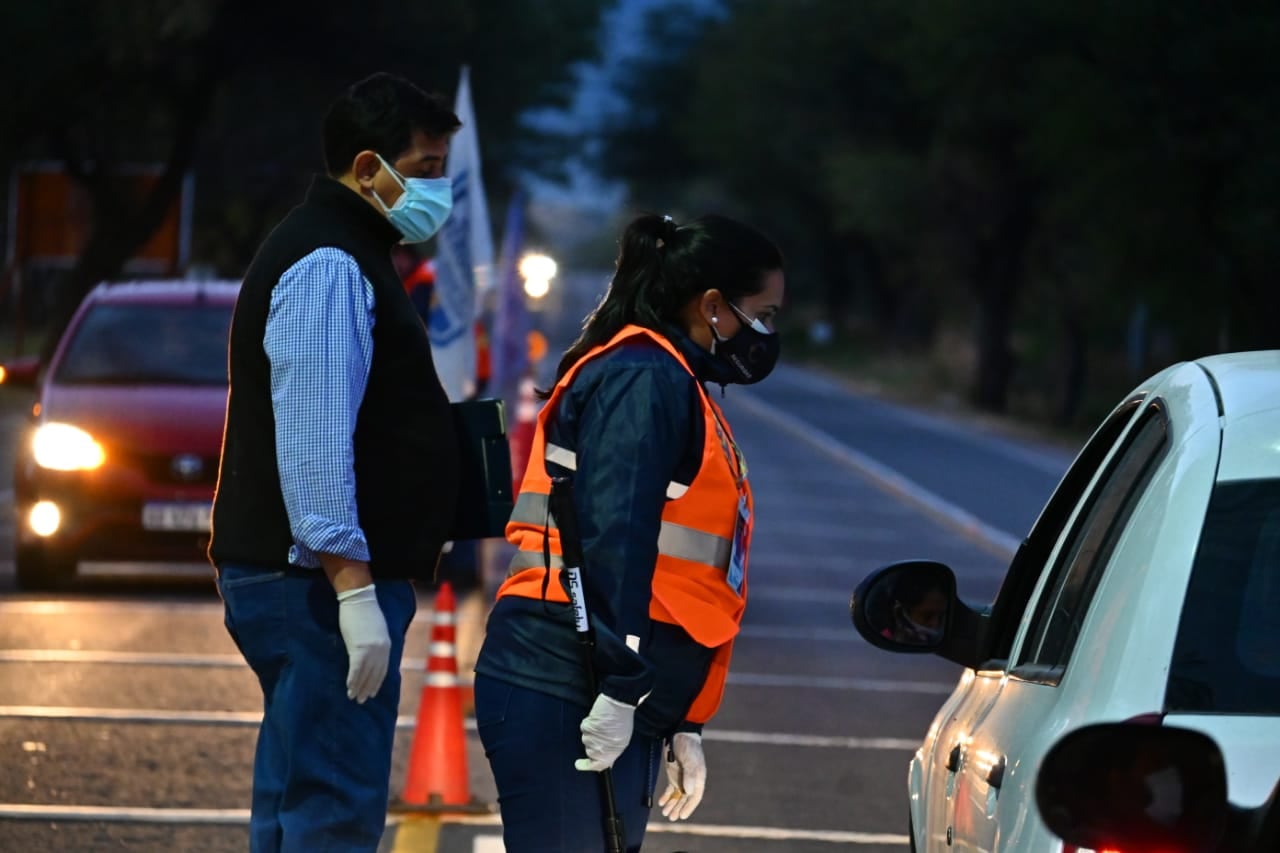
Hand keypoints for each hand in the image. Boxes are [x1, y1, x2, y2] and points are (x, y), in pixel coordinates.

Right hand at [336, 584, 390, 703]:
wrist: (359, 598)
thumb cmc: (364, 612)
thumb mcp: (376, 629)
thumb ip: (376, 642)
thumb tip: (371, 654)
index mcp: (387, 645)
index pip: (383, 669)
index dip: (377, 682)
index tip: (372, 692)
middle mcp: (381, 649)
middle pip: (375, 674)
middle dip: (368, 688)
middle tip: (361, 700)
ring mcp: (371, 650)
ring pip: (365, 674)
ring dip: (359, 687)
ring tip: (353, 697)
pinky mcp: (359, 648)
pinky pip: (356, 669)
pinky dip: (353, 680)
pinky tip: (348, 688)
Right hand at [574, 694, 635, 771]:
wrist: (617, 707)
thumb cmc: (622, 723)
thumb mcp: (622, 742)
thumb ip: (611, 752)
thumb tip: (606, 760)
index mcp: (608, 755)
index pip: (594, 765)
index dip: (585, 766)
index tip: (579, 764)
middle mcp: (597, 749)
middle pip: (589, 751)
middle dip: (594, 745)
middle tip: (604, 735)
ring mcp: (590, 738)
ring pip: (587, 739)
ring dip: (593, 734)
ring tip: (604, 726)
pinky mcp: (585, 727)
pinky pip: (585, 728)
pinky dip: (590, 725)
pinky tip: (598, 720)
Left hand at [658, 732, 705, 819]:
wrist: (680, 735)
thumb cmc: (688, 747)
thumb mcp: (690, 760)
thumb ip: (690, 775)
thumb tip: (689, 791)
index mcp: (698, 778)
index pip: (695, 797)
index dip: (689, 807)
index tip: (682, 816)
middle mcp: (691, 781)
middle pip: (685, 799)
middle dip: (678, 809)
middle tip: (671, 818)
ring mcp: (682, 779)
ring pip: (677, 796)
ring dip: (672, 805)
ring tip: (665, 813)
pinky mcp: (674, 776)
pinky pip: (671, 790)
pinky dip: (666, 796)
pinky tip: (661, 802)